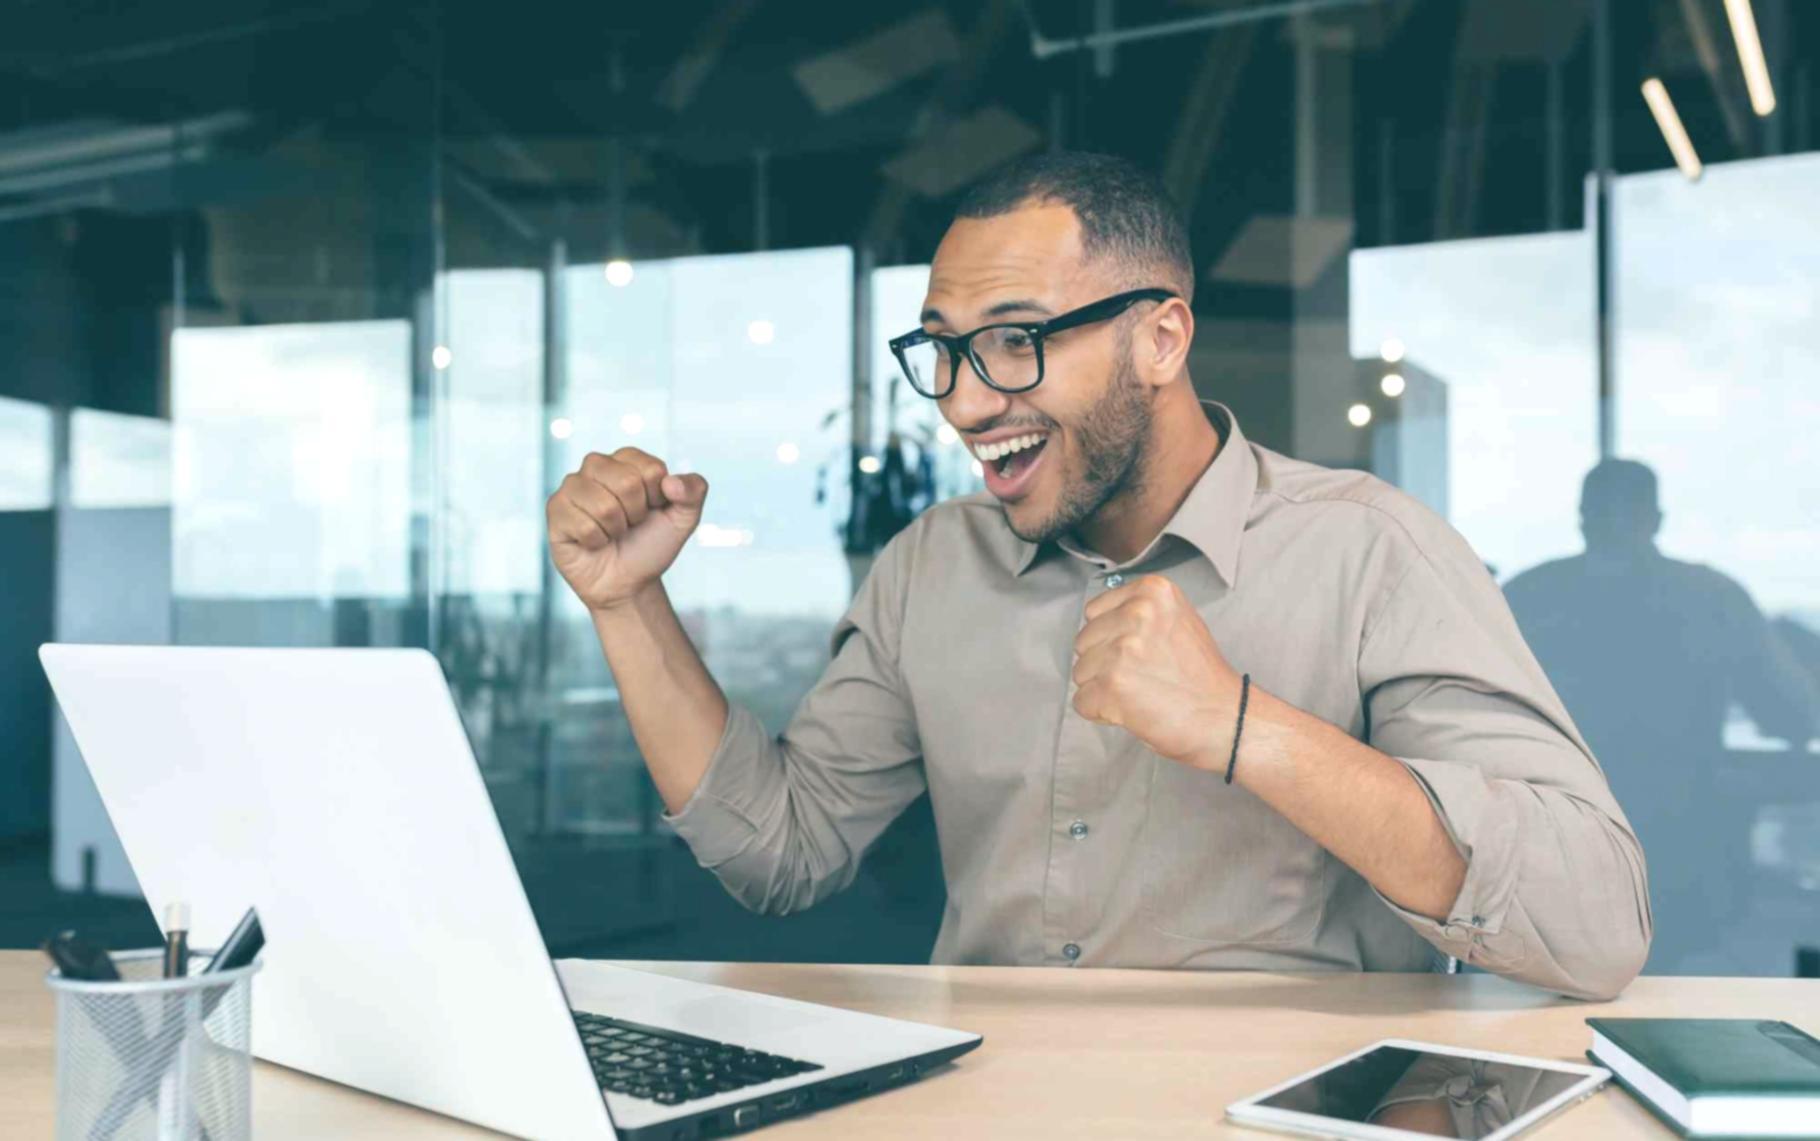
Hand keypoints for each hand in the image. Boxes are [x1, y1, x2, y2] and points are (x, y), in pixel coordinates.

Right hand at [546, 447, 709, 610]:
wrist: (627, 582)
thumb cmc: (651, 544)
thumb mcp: (684, 519)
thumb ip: (695, 490)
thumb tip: (671, 482)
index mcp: (627, 459)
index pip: (652, 470)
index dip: (658, 499)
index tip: (651, 511)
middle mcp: (596, 465)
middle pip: (627, 484)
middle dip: (636, 515)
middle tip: (630, 524)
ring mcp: (572, 486)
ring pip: (604, 506)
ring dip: (616, 530)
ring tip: (611, 533)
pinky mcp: (555, 509)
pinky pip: (583, 524)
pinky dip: (596, 542)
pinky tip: (593, 542)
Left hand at [1071, 574, 1244, 769]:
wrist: (1227, 717)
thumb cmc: (1201, 677)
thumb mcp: (1177, 620)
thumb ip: (1139, 613)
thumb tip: (1098, 623)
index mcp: (1153, 591)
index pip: (1094, 612)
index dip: (1110, 639)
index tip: (1139, 654)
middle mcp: (1137, 613)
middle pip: (1083, 642)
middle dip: (1103, 664)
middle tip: (1141, 678)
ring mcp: (1123, 649)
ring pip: (1080, 673)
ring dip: (1102, 689)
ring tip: (1140, 694)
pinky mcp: (1113, 685)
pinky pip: (1082, 702)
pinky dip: (1101, 713)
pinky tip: (1132, 711)